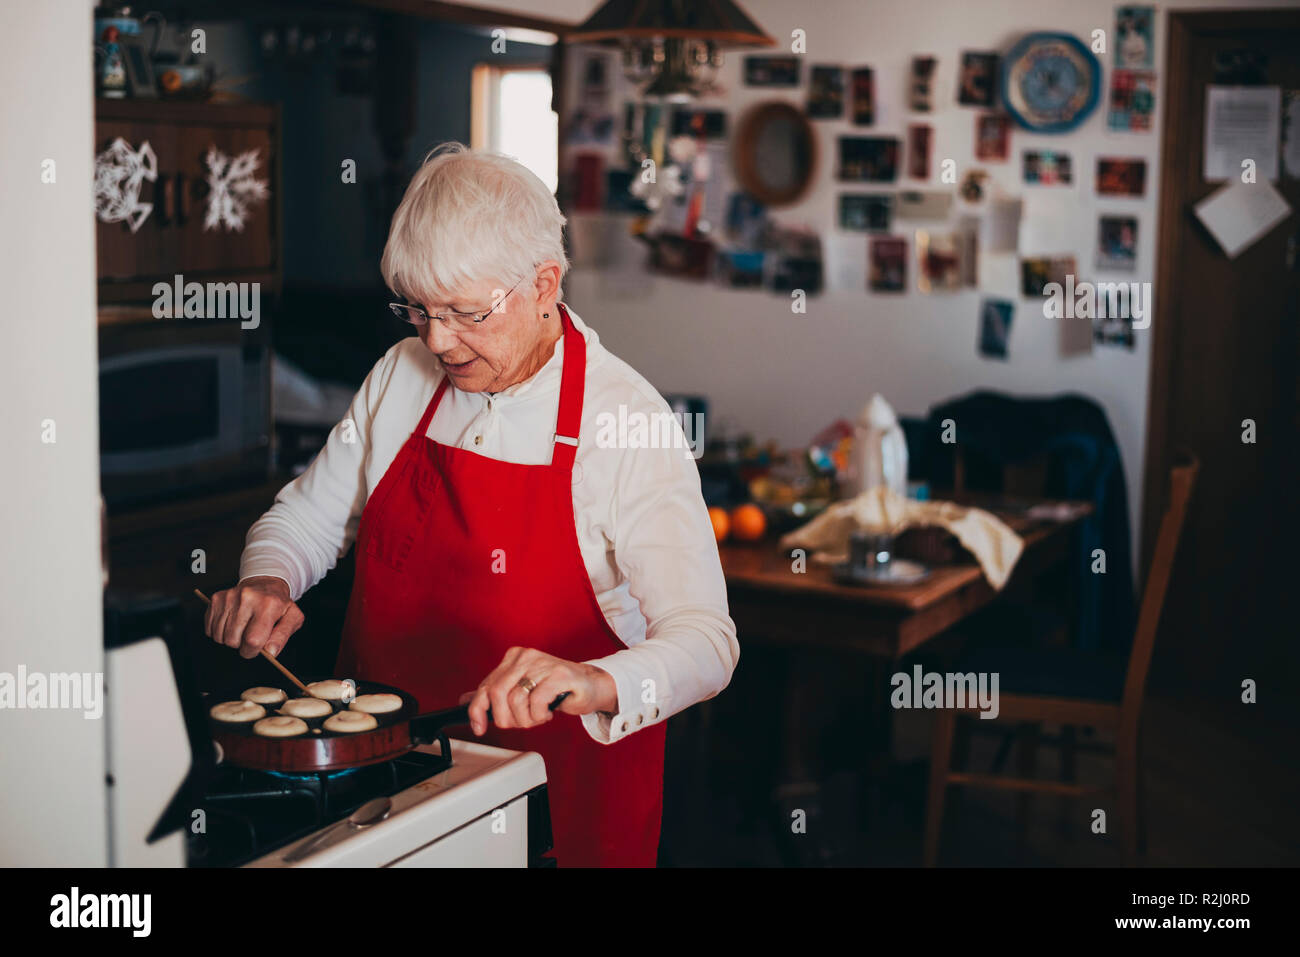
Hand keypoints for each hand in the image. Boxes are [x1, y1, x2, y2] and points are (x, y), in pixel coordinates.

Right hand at [204, 576, 303, 659]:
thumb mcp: (292, 618)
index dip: (253, 651)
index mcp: (268, 604)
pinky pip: (210, 629)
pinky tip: (232, 624)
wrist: (265, 583)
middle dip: (241, 645)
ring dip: (230, 638)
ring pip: (220, 636)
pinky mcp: (216, 599)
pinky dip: (219, 632)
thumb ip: (282, 636)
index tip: (256, 648)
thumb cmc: (278, 603)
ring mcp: (228, 597)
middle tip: (251, 634)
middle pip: (233, 641)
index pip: (252, 640)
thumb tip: (270, 652)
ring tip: (242, 628)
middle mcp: (246, 598)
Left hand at [464, 648, 617, 735]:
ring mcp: (543, 664)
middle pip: (498, 693)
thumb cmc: (555, 689)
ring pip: (516, 700)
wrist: (590, 685)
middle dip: (505, 718)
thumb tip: (465, 702)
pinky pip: (537, 701)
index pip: (486, 686)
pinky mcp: (559, 675)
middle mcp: (526, 657)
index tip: (479, 728)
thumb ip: (496, 694)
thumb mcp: (521, 690)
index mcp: (513, 658)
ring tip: (537, 717)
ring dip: (526, 719)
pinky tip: (547, 713)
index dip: (478, 710)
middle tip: (520, 723)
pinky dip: (539, 715)